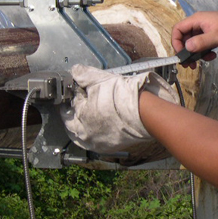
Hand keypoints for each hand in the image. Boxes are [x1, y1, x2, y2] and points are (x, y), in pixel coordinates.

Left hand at [62, 65, 178, 157]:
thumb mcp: (99, 79)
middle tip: (85, 99)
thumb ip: (82, 74)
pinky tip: (106, 120)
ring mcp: (99, 144)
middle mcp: (86, 137)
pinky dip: (100, 130)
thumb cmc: (122, 97)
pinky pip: (100, 138)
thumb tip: (75, 71)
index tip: (78, 90)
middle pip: (74, 123)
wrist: (147, 113)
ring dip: (87, 122)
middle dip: (78, 111)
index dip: (74, 95)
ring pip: (86, 133)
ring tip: (96, 110)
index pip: (70, 106)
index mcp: (78, 122)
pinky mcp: (112, 147)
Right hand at [171, 12, 217, 64]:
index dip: (176, 42)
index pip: (178, 29)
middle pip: (184, 38)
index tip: (180, 55)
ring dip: (195, 54)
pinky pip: (202, 45)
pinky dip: (204, 53)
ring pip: (193, 43)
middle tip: (188, 64)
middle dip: (185, 52)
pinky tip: (212, 56)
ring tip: (201, 62)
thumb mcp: (217, 36)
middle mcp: (199, 23)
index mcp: (198, 20)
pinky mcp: (212, 36)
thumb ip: (200, 42)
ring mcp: (206, 30)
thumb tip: (186, 48)